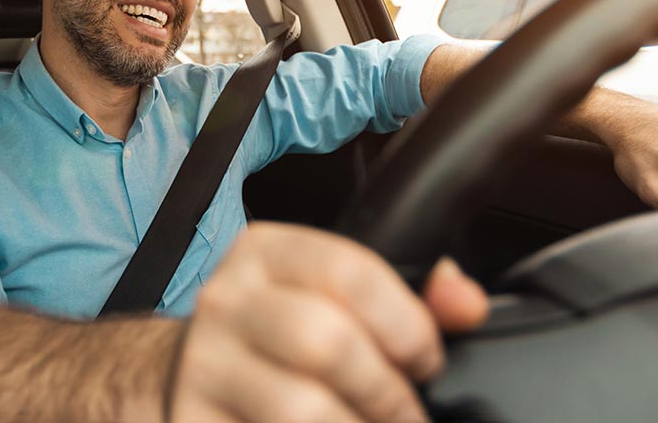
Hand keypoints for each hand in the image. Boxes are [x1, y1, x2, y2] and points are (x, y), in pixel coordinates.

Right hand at [167, 222, 487, 422]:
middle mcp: (227, 299)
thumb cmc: (281, 336)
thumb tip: (466, 304)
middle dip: (386, 391)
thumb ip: (413, 298)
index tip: (426, 360)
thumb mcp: (336, 299)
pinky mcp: (195, 418)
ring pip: (302, 409)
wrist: (191, 373)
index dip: (409, 325)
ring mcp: (204, 363)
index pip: (350, 272)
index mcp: (267, 252)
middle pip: (326, 342)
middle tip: (405, 414)